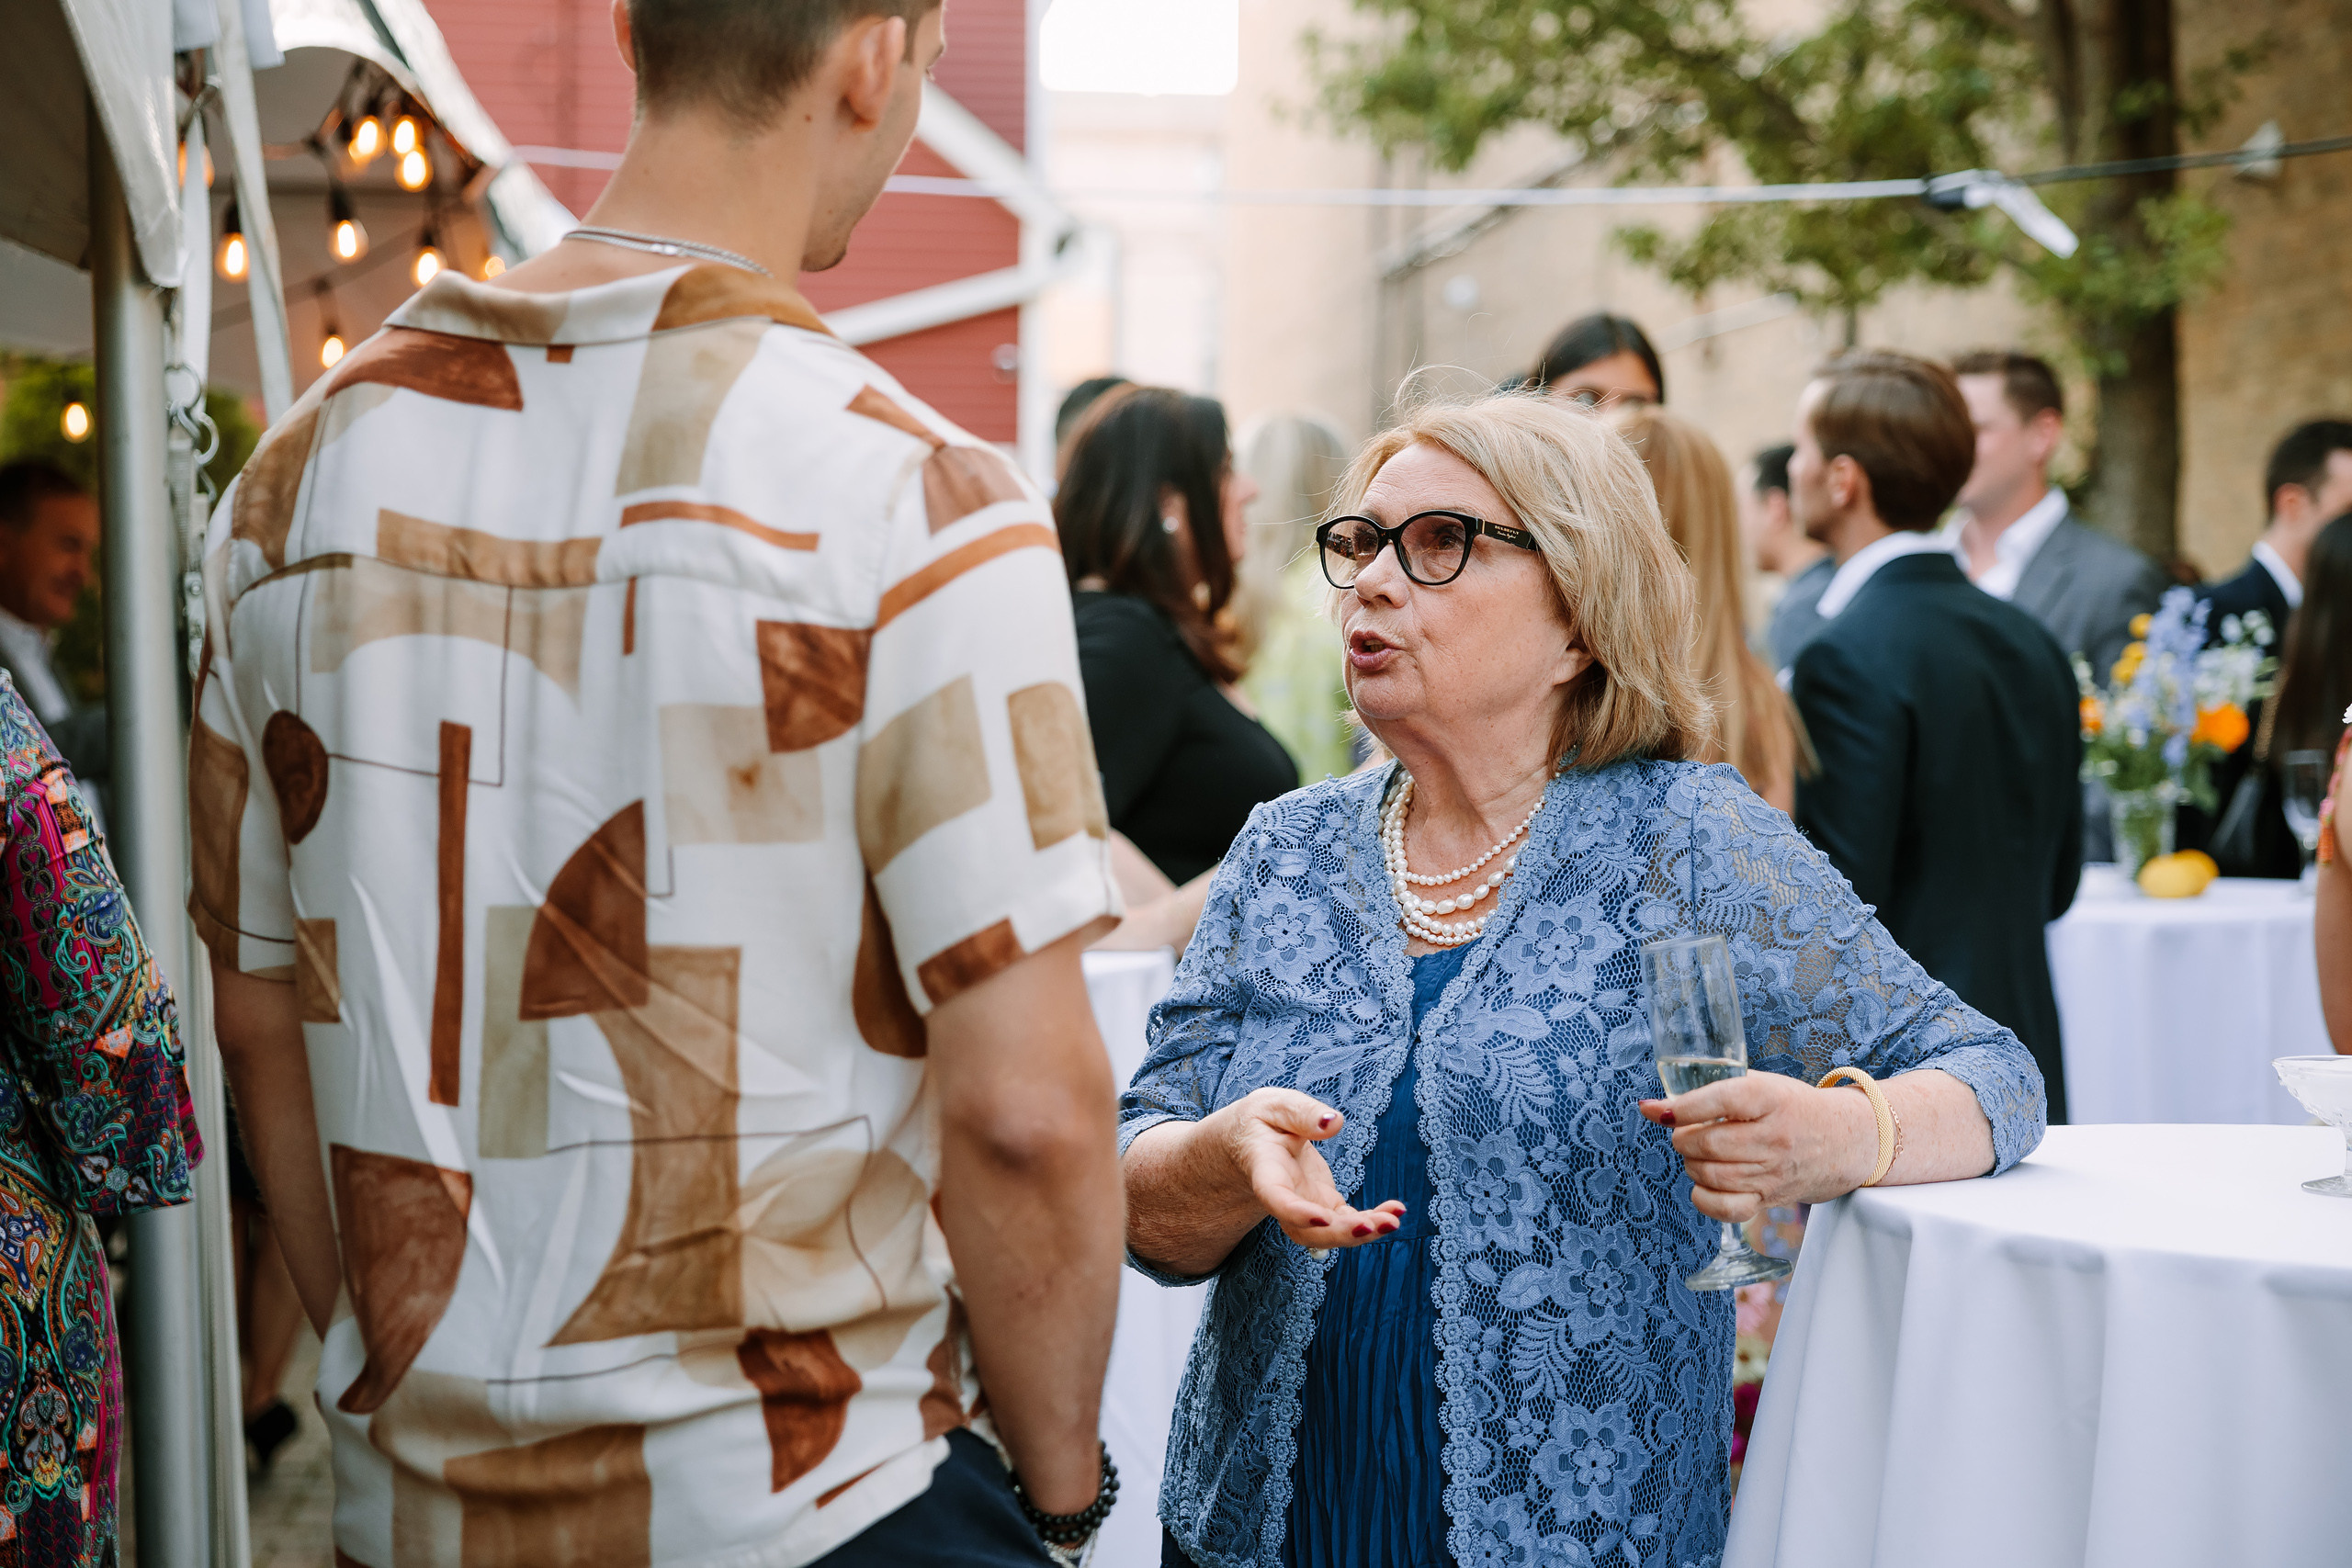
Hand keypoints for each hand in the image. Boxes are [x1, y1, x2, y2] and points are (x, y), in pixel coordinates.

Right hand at [1212, 1087, 1403, 1250]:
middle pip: (1306, 1230)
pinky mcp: (1324, 1205)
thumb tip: (1334, 1122)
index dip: (1296, 1213)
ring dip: (1361, 1232)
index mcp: (1266, 1169)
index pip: (1275, 1198)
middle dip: (1342, 1232)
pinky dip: (1372, 1220)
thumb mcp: (1275, 1105)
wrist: (1254, 1142)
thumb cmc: (1263, 1120)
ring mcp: (1305, 1206)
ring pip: (1329, 1233)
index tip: (1324, 1217)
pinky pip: (1347, 1221)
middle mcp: (1284, 1198)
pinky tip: (1395, 1210)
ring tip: (1393, 1220)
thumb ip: (1301, 1113)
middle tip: (1376, 1225)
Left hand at [1637, 1072, 1876, 1222]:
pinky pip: (1727, 1208)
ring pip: (1712, 1174)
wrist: (1844, 1140)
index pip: (1720, 1101)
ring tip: (1697, 1154)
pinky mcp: (1771, 1197)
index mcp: (1770, 1099)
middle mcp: (1774, 1137)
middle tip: (1683, 1133)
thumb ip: (1712, 1091)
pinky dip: (1704, 1198)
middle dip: (1682, 1138)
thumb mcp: (1761, 1085)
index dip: (1682, 1107)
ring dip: (1691, 1164)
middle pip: (1709, 1143)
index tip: (1656, 1109)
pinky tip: (1704, 1184)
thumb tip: (1654, 1106)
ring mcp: (1774, 1171)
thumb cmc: (1793, 1108)